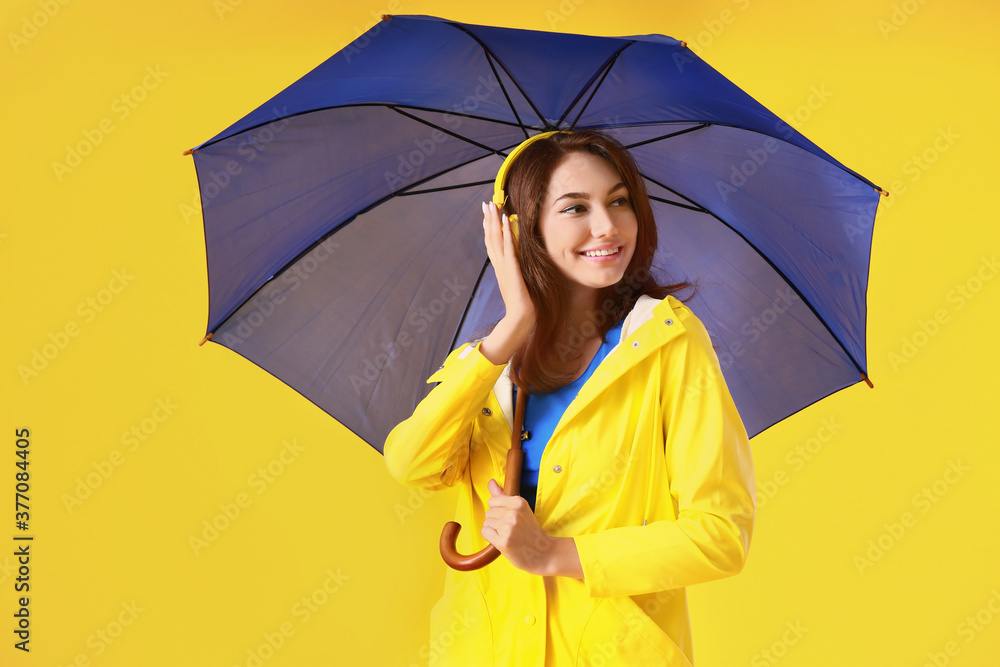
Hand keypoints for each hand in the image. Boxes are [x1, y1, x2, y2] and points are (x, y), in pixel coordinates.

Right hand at [479, 202, 534, 364]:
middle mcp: (499, 265)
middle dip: (488, 220)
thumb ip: (515, 274)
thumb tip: (517, 267)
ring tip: (492, 206)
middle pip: (490, 238)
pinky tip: (505, 221)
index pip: (492, 244)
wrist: (520, 318)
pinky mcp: (512, 269)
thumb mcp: (518, 284)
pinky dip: (505, 233)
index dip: (489, 228)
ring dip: (493, 221)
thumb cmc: (522, 305)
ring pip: (496, 239)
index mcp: (500, 268)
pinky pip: (508, 247)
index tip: (488, 215)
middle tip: (486, 203)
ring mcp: (504, 266)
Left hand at [482, 478, 581, 577]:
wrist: (543, 553)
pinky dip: (492, 538)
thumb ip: (502, 496)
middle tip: (513, 530)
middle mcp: (513, 513)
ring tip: (510, 536)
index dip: (499, 512)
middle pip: (488, 513)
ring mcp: (508, 527)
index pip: (492, 502)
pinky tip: (504, 541)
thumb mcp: (520, 510)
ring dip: (495, 531)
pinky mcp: (504, 541)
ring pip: (486, 523)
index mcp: (519, 502)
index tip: (512, 519)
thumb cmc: (530, 531)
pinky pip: (485, 533)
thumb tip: (490, 481)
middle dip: (497, 522)